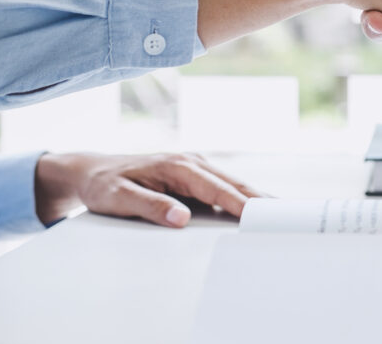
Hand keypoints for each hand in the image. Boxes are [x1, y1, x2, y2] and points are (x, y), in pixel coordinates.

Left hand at [34, 152, 263, 227]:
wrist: (91, 171)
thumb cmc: (103, 185)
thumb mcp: (117, 198)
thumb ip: (149, 207)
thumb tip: (181, 218)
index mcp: (177, 166)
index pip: (217, 189)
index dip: (242, 203)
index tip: (262, 216)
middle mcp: (191, 162)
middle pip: (235, 183)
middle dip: (263, 199)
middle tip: (290, 215)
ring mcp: (196, 167)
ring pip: (234, 184)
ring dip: (258, 198)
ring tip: (285, 214)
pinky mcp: (196, 176)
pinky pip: (225, 187)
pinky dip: (244, 197)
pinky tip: (260, 210)